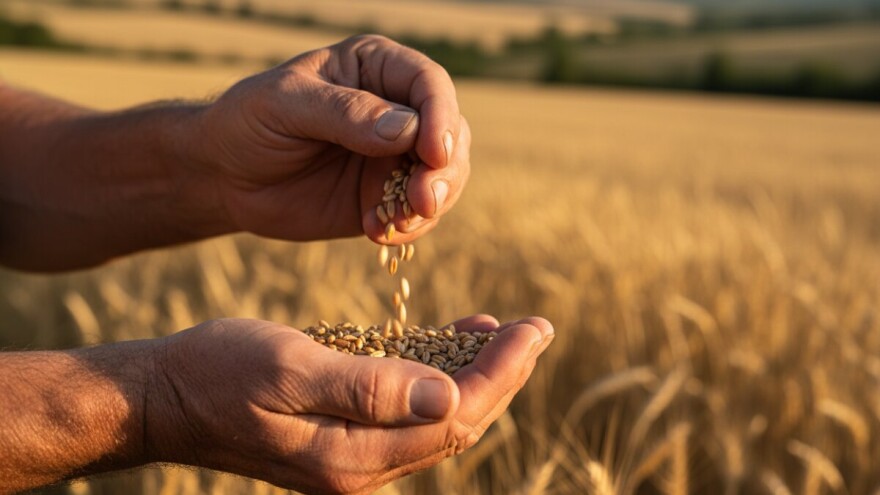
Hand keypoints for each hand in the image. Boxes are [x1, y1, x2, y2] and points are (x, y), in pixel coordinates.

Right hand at [146, 315, 552, 493]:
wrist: (166, 395)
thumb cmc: (218, 374)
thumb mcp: (290, 369)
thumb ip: (368, 389)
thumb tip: (449, 398)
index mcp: (354, 457)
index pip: (456, 419)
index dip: (502, 373)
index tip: (534, 330)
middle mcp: (362, 466)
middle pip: (457, 423)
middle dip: (503, 374)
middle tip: (538, 328)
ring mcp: (352, 453)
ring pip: (437, 417)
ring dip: (476, 373)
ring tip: (507, 331)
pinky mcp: (342, 432)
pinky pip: (407, 407)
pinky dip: (437, 372)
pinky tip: (453, 340)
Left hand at [189, 35, 469, 244]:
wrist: (224, 177)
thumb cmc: (248, 122)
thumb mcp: (286, 105)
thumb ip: (345, 113)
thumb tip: (408, 129)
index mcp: (377, 69)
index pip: (429, 85)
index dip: (441, 117)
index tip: (433, 153)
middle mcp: (397, 110)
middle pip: (451, 134)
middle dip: (444, 170)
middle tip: (421, 200)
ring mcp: (395, 156)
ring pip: (445, 177)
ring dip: (432, 203)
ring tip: (397, 222)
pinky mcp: (386, 198)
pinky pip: (418, 214)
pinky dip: (409, 228)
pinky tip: (377, 234)